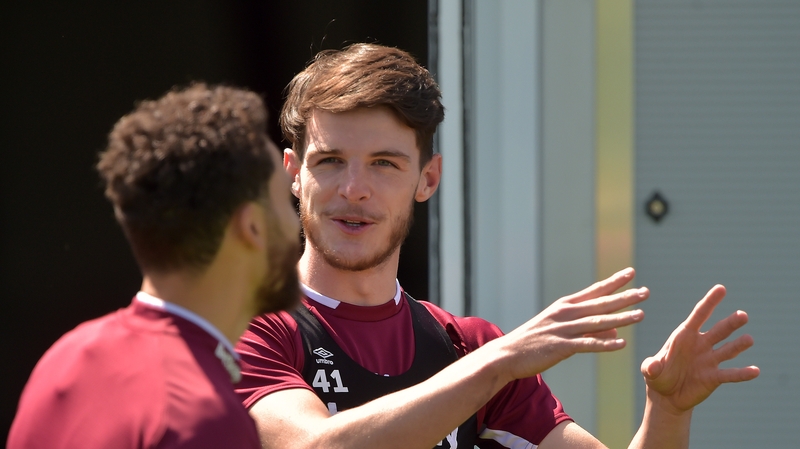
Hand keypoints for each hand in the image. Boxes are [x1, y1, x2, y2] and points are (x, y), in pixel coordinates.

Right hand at [496, 267, 647, 380]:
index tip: (632, 272)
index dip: (613, 281)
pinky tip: (622, 344)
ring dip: (621, 318)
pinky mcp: (560, 347)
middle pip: (600, 304)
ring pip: (597, 322)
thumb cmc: (534, 341)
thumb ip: (588, 328)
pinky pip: (587, 345)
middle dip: (624, 297)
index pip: (594, 290)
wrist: (508, 354)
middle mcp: (565, 314)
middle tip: (645, 292)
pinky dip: (605, 344)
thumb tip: (615, 330)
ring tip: (641, 315)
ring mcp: (563, 330)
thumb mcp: (560, 328)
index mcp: (565, 306)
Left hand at [640, 285, 759, 413]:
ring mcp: (709, 360)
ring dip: (738, 345)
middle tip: (742, 315)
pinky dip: (742, 373)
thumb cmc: (657, 376)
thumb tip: (652, 367)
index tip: (721, 288)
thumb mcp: (649, 370)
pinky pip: (730, 374)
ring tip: (749, 339)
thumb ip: (651, 367)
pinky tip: (755, 371)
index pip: (699, 315)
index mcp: (684, 336)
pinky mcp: (714, 377)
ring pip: (728, 349)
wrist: (666, 396)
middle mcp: (700, 345)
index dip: (710, 302)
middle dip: (730, 323)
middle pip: (719, 330)